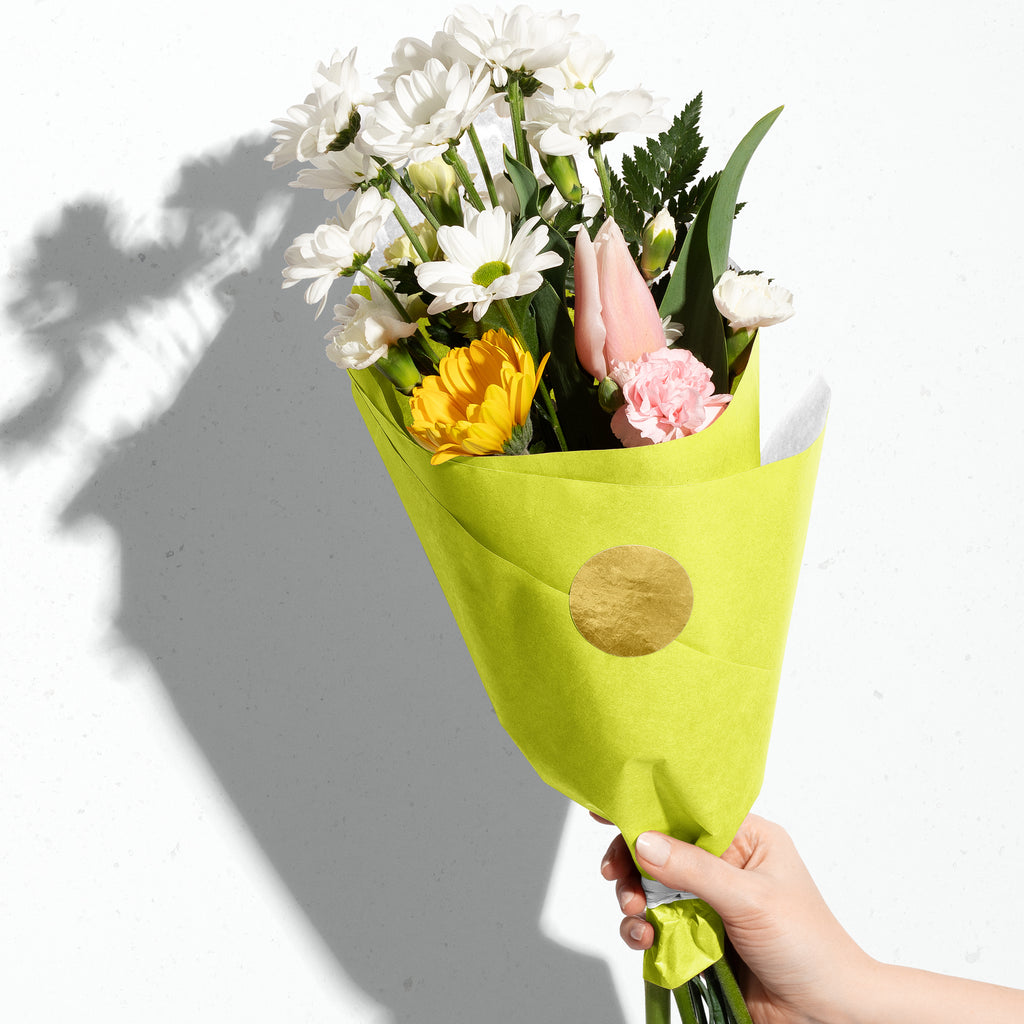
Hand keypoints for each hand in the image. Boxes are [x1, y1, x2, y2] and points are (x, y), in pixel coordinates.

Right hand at [600, 814, 870, 1023]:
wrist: (825, 1016)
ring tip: (635, 915)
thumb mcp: (751, 899)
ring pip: (651, 888)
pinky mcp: (697, 939)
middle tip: (617, 878)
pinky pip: (655, 925)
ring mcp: (708, 903)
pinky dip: (642, 930)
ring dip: (634, 899)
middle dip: (633, 862)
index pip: (689, 812)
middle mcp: (725, 866)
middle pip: (661, 848)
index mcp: (747, 839)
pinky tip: (644, 939)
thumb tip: (643, 841)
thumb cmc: (809, 947)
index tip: (607, 811)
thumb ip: (694, 869)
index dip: (648, 809)